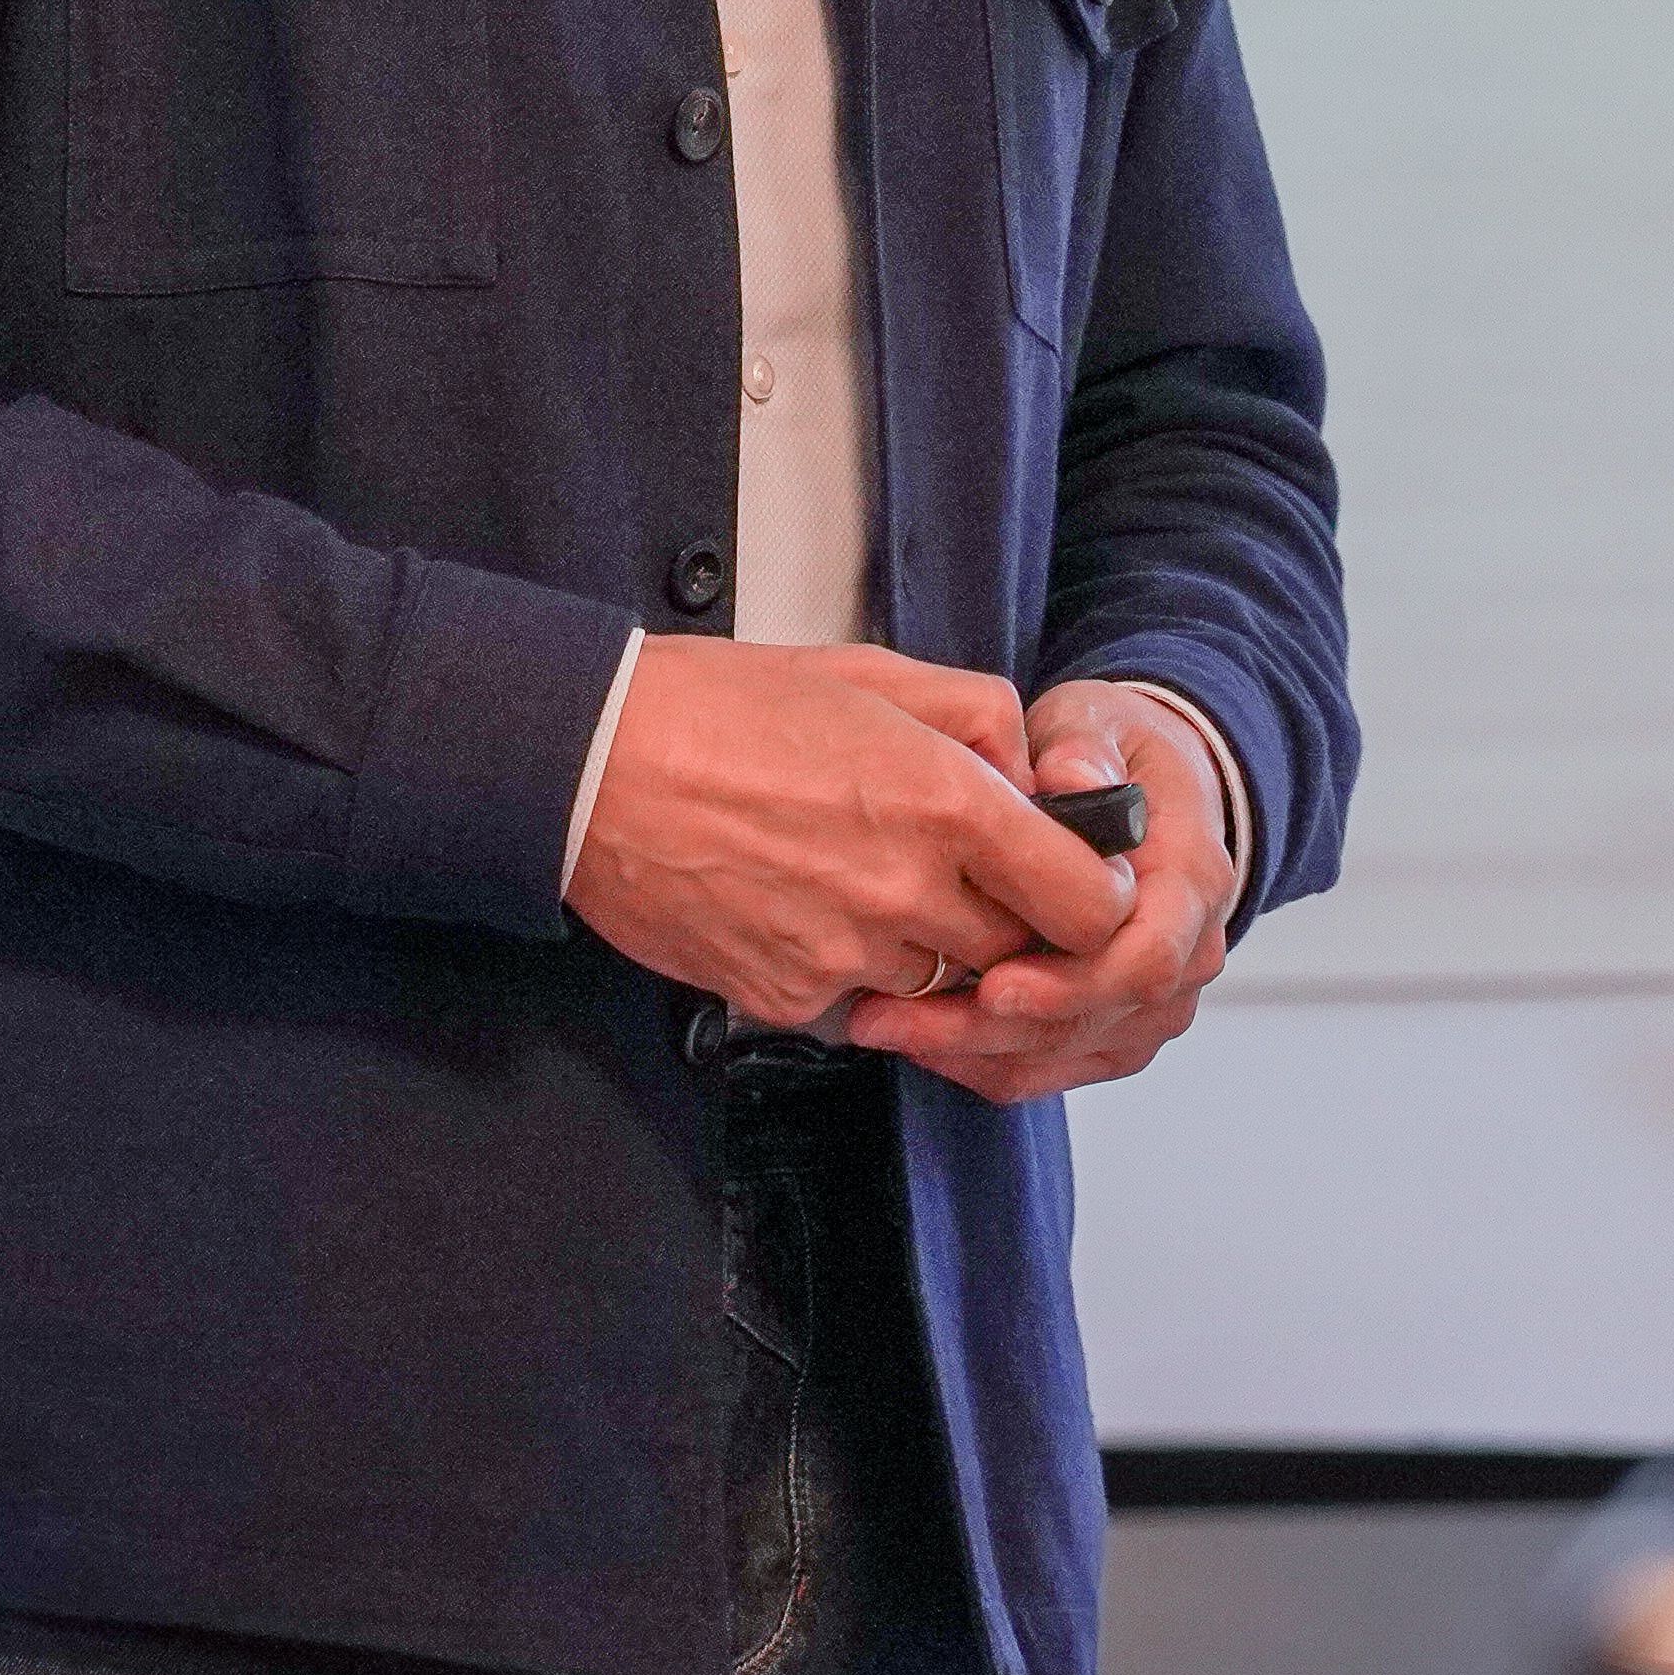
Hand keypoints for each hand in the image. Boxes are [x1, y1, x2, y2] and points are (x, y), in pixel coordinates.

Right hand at [560, 640, 1133, 1030]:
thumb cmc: (713, 706)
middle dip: (1001, 922)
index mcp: (944, 800)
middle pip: (1016, 956)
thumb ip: (973, 715)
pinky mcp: (784, 996)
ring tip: (855, 879)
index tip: (1068, 881)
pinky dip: (843, 969)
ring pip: (936, 984)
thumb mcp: (864, 671)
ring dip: (921, 948)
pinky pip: (853, 1003)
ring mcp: (844, 954)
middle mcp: (906, 889)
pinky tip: (795, 905)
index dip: (1090, 897)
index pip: (1088, 902)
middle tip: (950, 874)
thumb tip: (1028, 770)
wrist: (583, 763)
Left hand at [837, 683, 1241, 1105]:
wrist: (1143, 788)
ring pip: (1068, 1052)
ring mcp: (1154, 997)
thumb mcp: (1099, 727)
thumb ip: (1085, 752)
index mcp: (1191, 880)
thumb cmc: (1113, 756)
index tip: (994, 985)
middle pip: (1097, 1018)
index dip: (1071, 982)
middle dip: (994, 1028)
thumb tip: (1072, 777)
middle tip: (898, 1018)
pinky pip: (1053, 1064)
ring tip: (882, 1026)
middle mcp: (1187, 951)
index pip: (1146, 956)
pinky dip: (984, 1061)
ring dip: (973, 1050)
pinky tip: (916, 1040)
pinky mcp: (1116, 1025)